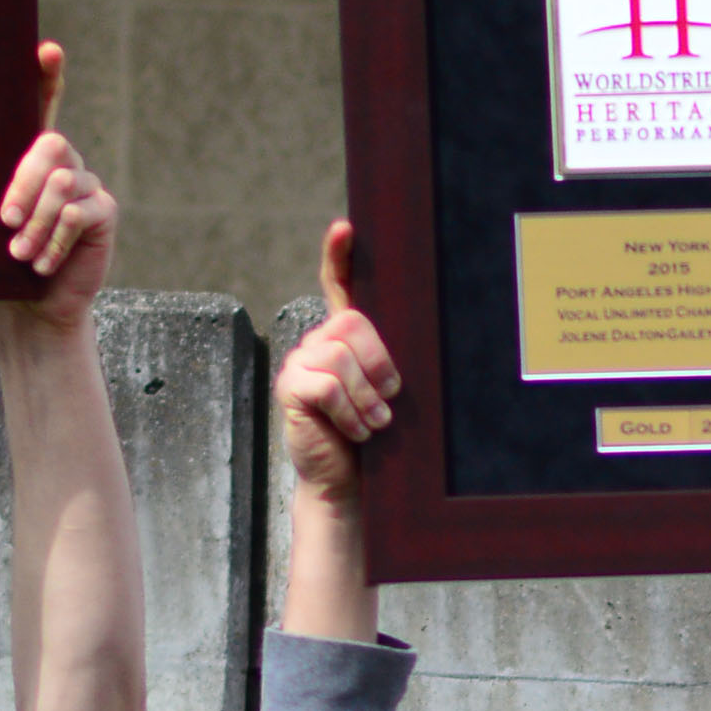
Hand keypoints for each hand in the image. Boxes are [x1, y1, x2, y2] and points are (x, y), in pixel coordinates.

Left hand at [0, 45, 117, 327]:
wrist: (30, 305)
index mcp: (28, 157)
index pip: (40, 105)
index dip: (47, 75)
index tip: (48, 51)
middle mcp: (62, 163)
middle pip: (49, 145)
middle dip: (24, 183)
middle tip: (4, 221)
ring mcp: (87, 185)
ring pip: (63, 185)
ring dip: (36, 223)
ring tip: (19, 253)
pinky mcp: (103, 213)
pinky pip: (79, 214)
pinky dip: (56, 240)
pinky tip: (43, 264)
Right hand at [278, 218, 400, 505]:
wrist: (350, 483)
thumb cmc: (377, 437)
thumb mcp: (390, 394)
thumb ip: (392, 363)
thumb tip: (420, 343)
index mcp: (344, 337)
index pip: (337, 284)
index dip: (339, 255)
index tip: (345, 228)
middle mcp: (318, 341)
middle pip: (352, 322)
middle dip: (379, 364)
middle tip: (389, 401)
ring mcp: (300, 362)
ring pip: (340, 356)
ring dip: (366, 397)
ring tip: (374, 423)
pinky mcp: (290, 388)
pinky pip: (325, 385)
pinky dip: (348, 412)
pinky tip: (353, 430)